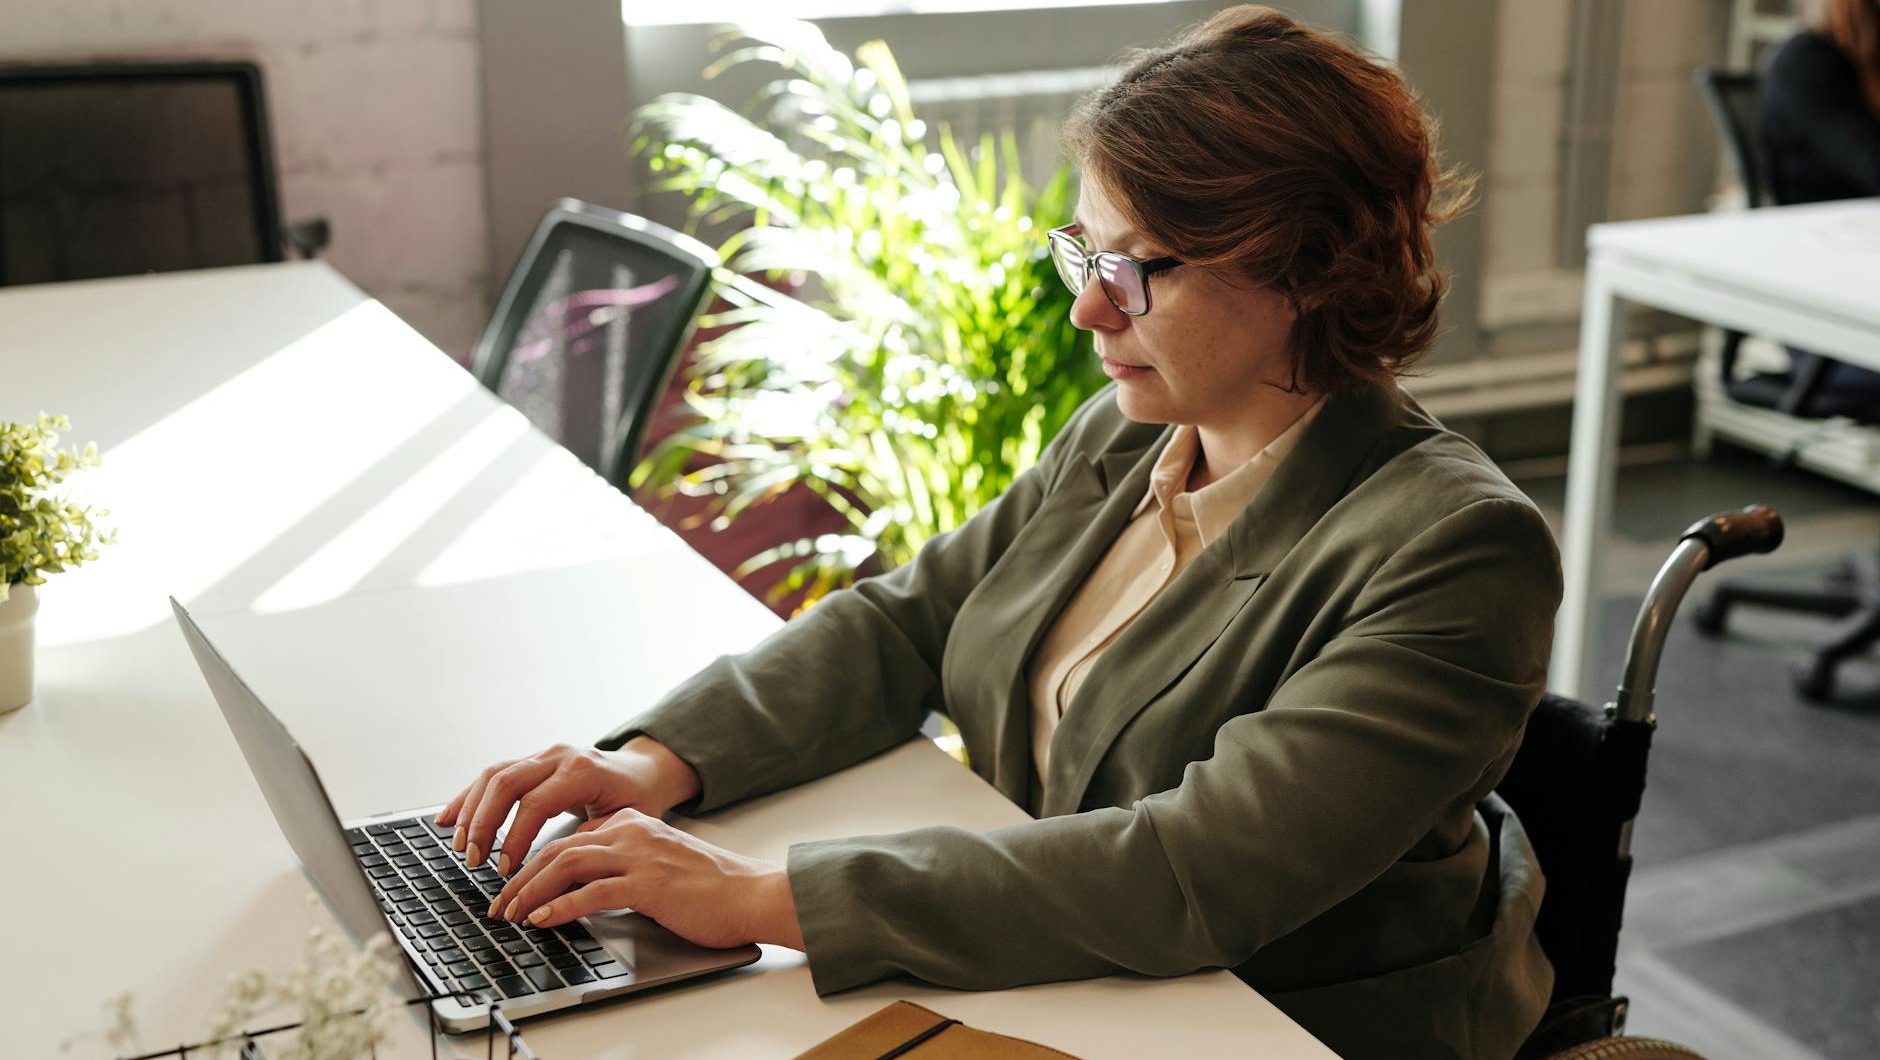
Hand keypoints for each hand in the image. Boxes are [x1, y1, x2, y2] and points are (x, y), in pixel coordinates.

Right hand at [433, 737, 700, 873]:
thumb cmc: (636, 799)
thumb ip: (591, 841)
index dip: (515, 837)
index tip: (504, 869)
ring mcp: (543, 755)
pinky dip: (468, 797)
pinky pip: (493, 774)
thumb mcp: (625, 822)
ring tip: (460, 845)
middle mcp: (559, 756)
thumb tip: (557, 876)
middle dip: (484, 823)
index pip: (536, 803)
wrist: (643, 771)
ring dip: (471, 811)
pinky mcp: (531, 761)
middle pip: (507, 782)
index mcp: (583, 771)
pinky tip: (448, 819)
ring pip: (494, 774)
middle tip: (474, 859)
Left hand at [487, 808, 804, 950]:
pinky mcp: (649, 884)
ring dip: (531, 892)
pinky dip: (560, 907)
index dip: (533, 863)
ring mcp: (640, 855)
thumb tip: (582, 887)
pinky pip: (592, 892)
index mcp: (632, 823)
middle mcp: (632, 831)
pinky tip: (542, 921)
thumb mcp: (658, 863)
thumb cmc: (710, 887)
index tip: (513, 888)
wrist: (751, 893)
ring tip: (511, 914)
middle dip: (520, 878)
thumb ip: (623, 865)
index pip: (569, 838)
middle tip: (499, 905)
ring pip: (566, 864)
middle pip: (558, 848)